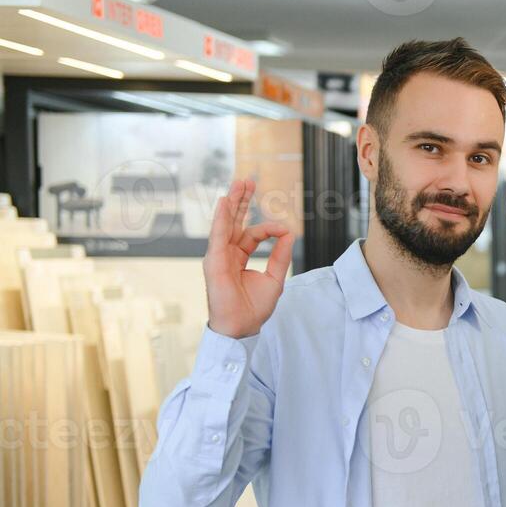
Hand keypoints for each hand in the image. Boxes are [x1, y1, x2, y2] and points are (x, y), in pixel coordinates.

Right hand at [204, 178, 293, 339]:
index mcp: (239, 257)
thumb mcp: (274, 278)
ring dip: (232, 202)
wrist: (242, 325)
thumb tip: (290, 234)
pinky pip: (218, 236)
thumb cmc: (254, 307)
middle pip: (234, 221)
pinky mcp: (214, 261)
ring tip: (237, 183)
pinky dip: (221, 218)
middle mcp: (227, 253)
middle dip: (241, 201)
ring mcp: (219, 256)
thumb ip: (281, 256)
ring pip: (225, 223)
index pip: (253, 234)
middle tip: (247, 180)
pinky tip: (223, 203)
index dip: (270, 229)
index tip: (285, 230)